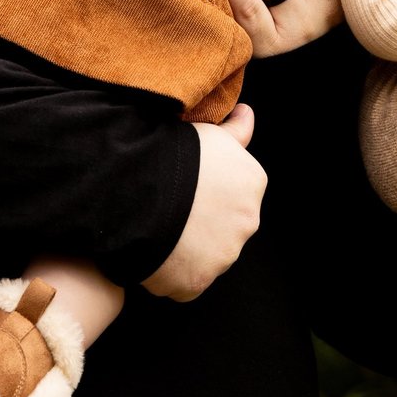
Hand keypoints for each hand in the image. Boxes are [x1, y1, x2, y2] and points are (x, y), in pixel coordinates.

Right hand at [143, 103, 265, 300]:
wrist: (143, 186)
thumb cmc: (174, 154)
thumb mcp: (210, 132)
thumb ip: (236, 129)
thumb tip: (248, 114)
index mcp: (253, 183)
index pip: (236, 194)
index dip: (208, 192)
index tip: (186, 187)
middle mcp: (248, 221)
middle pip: (225, 227)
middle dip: (203, 222)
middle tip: (170, 209)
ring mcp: (224, 255)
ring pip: (206, 256)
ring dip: (188, 249)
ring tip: (158, 229)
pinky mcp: (197, 282)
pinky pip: (185, 283)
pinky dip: (171, 274)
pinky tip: (154, 252)